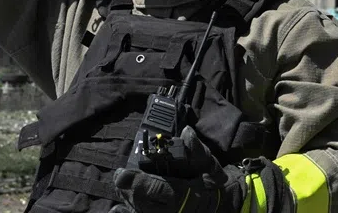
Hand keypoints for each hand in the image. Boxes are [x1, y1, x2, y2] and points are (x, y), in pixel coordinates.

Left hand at [113, 127, 244, 212]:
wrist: (221, 205)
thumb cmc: (214, 182)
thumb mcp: (209, 163)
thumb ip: (197, 149)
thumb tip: (187, 132)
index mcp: (184, 193)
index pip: (155, 188)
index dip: (135, 181)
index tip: (121, 173)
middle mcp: (173, 210)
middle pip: (142, 201)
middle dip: (128, 188)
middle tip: (120, 176)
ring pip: (139, 210)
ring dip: (127, 199)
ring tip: (121, 186)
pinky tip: (116, 210)